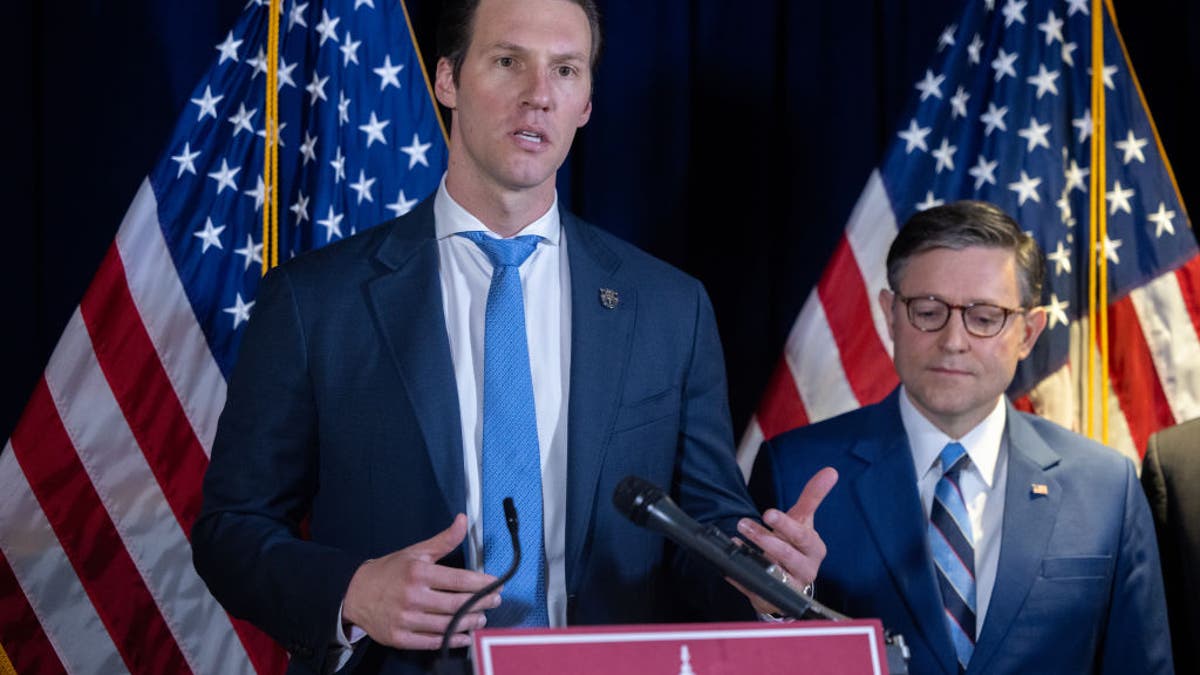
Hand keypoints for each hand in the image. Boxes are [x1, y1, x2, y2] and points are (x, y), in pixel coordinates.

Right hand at [342, 514, 499, 649]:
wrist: (355, 593)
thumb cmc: (389, 572)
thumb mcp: (416, 551)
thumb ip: (443, 540)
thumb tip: (463, 520)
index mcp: (418, 573)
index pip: (459, 580)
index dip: (481, 583)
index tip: (495, 584)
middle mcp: (412, 597)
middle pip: (456, 604)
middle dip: (481, 603)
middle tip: (494, 601)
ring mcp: (405, 620)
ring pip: (447, 625)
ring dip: (469, 623)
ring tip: (481, 618)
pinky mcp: (399, 638)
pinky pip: (432, 642)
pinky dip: (451, 640)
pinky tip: (464, 636)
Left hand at [734, 467, 837, 614]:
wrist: (793, 580)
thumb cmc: (796, 545)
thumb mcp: (802, 521)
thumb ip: (812, 497)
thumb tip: (831, 471)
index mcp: (814, 548)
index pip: (802, 535)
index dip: (786, 524)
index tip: (768, 513)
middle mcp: (806, 568)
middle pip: (787, 554)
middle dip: (765, 538)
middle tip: (743, 523)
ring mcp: (791, 585)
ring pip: (772, 571)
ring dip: (752, 555)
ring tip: (736, 539)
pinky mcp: (773, 597)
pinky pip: (755, 586)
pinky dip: (742, 575)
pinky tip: (730, 565)